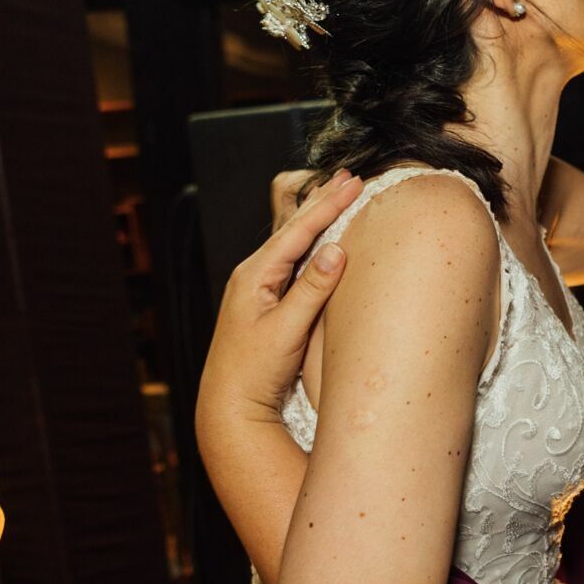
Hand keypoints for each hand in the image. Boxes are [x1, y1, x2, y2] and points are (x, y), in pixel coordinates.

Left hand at [196, 170, 362, 444]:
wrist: (231, 407)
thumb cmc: (253, 372)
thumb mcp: (286, 330)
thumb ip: (311, 289)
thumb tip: (335, 249)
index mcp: (254, 276)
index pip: (298, 231)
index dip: (328, 205)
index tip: (353, 183)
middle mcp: (252, 276)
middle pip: (293, 229)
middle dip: (322, 201)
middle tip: (349, 176)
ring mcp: (257, 288)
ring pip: (293, 243)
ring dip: (317, 218)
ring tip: (337, 195)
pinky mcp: (266, 303)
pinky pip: (292, 263)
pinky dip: (311, 243)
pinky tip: (321, 239)